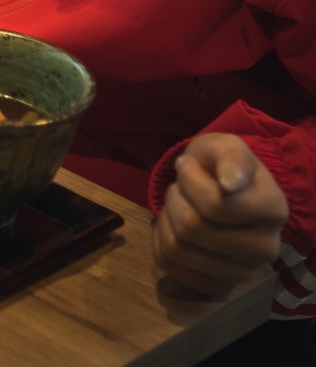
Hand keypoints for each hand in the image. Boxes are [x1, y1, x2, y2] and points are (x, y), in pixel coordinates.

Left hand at [153, 133, 287, 296]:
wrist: (219, 191)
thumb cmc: (219, 166)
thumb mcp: (225, 147)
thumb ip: (231, 157)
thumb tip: (230, 182)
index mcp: (274, 211)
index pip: (214, 206)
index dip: (189, 179)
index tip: (189, 166)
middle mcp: (266, 249)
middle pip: (192, 229)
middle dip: (175, 199)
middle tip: (182, 188)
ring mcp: (242, 273)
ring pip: (176, 247)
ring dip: (165, 218)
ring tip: (180, 205)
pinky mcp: (216, 286)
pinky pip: (168, 264)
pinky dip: (160, 239)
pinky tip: (174, 226)